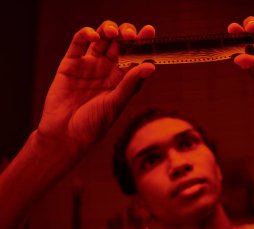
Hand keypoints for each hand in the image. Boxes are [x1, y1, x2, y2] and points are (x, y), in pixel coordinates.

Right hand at [37, 21, 155, 149]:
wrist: (64, 135)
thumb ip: (131, 83)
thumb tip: (151, 66)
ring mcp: (89, 65)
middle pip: (120, 43)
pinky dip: (86, 34)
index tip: (149, 31)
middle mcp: (107, 70)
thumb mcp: (115, 104)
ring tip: (114, 32)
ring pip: (102, 39)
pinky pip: (79, 43)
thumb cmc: (93, 124)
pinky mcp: (70, 63)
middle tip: (130, 34)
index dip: (143, 43)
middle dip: (127, 34)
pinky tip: (95, 36)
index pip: (135, 56)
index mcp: (122, 80)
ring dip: (109, 29)